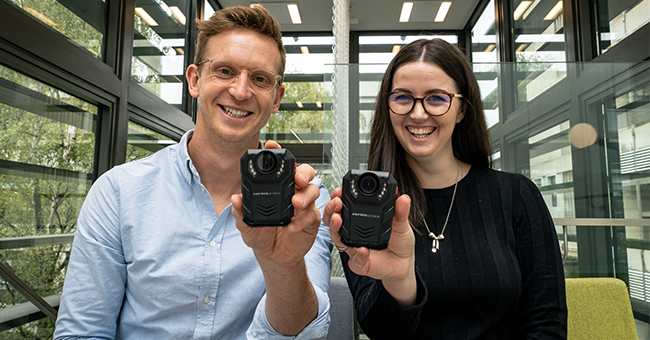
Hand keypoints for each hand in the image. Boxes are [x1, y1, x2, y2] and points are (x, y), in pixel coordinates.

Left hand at [231, 141, 321, 266]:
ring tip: (294, 204)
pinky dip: (303, 219)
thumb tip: (235, 199)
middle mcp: (292, 192)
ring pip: (313, 190)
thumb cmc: (261, 236)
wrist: (274, 257)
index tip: (272, 145)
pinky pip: (313, 214)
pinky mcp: (311, 220)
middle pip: (304, 172)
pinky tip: (292, 226)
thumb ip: (241, 213)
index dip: (277, 153)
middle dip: (302, 172)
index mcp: (277, 188)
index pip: (279, 166)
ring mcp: (304, 205)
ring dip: (305, 195)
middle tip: (296, 179)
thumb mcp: (246, 225)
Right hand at [324, 190, 414, 280]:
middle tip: (337, 202)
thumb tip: (403, 198)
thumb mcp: (401, 224)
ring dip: (335, 228)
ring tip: (338, 219)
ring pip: (337, 238)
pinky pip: (355, 260)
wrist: (404, 264)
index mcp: (360, 220)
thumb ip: (401, 212)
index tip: (340, 190)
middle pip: (333, 220)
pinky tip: (363, 250)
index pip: (344, 206)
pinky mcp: (360, 263)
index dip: (338, 197)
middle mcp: (353, 233)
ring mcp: (354, 248)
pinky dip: (358, 255)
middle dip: (330, 209)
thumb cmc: (399, 242)